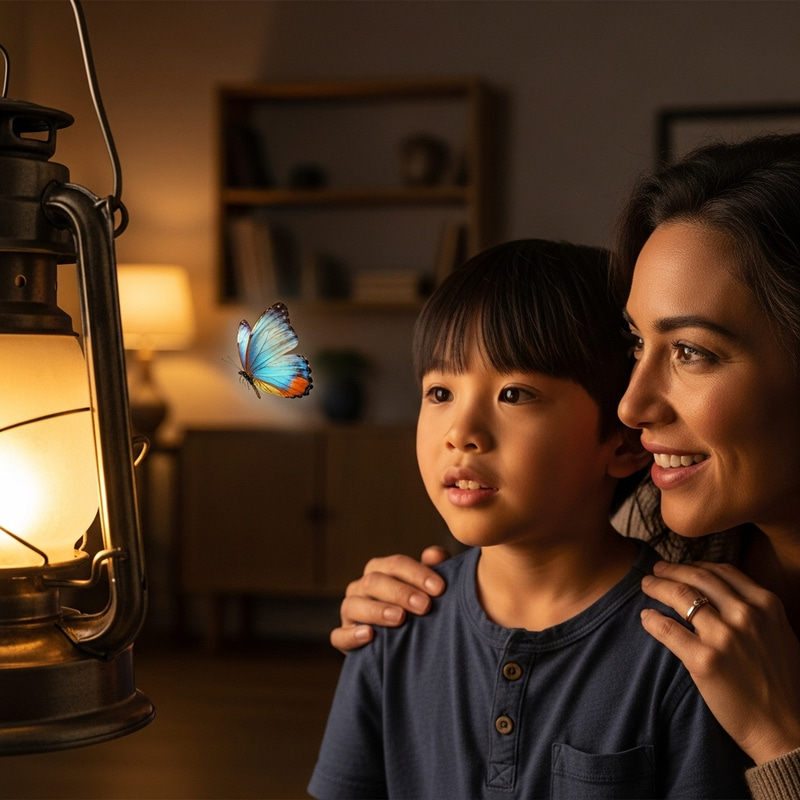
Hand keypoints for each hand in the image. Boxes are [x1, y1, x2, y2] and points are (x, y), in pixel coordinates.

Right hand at [330, 546, 449, 653]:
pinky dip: (352, 635)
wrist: (402, 645)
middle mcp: (361, 587)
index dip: (418, 573)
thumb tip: (435, 554)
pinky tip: (369, 635)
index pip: (396, 564)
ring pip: (353, 605)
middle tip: (424, 606)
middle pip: (374, 581)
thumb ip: (433, 570)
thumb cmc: (416, 608)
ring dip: (377, 610)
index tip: (439, 588)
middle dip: (400, 592)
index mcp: (380, 570)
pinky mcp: (343, 638)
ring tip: (399, 618)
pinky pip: (339, 636)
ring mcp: (349, 612)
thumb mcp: (427, 589)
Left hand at [641, 560, 799, 764]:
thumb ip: (753, 609)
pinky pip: (667, 629)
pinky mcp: (704, 660)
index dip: (695, 565)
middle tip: (656, 569)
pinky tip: (646, 617)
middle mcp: (745, 614)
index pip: (720, 571)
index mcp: (766, 604)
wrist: (785, 728)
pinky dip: (652, 619)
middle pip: (696, 578)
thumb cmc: (780, 682)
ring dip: (657, 586)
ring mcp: (724, 636)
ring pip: (679, 596)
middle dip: (671, 570)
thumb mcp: (778, 633)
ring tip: (646, 585)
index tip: (681, 567)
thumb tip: (718, 590)